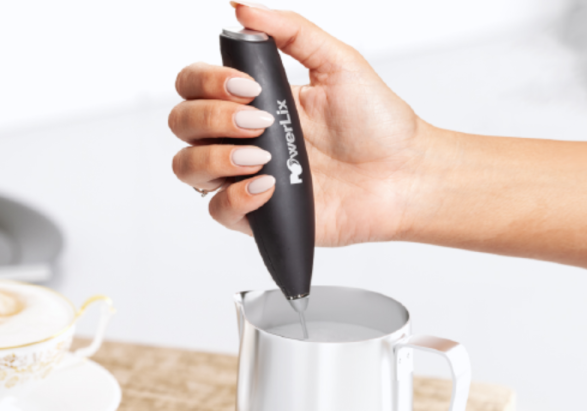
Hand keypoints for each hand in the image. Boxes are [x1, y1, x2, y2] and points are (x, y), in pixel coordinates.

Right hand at [169, 4, 427, 246]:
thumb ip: (290, 31)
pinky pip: (217, 210)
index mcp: (251, 100)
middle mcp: (239, 138)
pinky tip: (270, 186)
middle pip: (181, 124)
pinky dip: (236, 197)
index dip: (206, 82)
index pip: (193, 85)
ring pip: (186, 168)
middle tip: (260, 122)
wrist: (405, 175)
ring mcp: (244, 176)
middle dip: (211, 118)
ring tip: (263, 156)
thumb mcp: (338, 62)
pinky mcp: (256, 214)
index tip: (250, 86)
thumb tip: (241, 5)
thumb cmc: (377, 124)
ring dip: (216, 158)